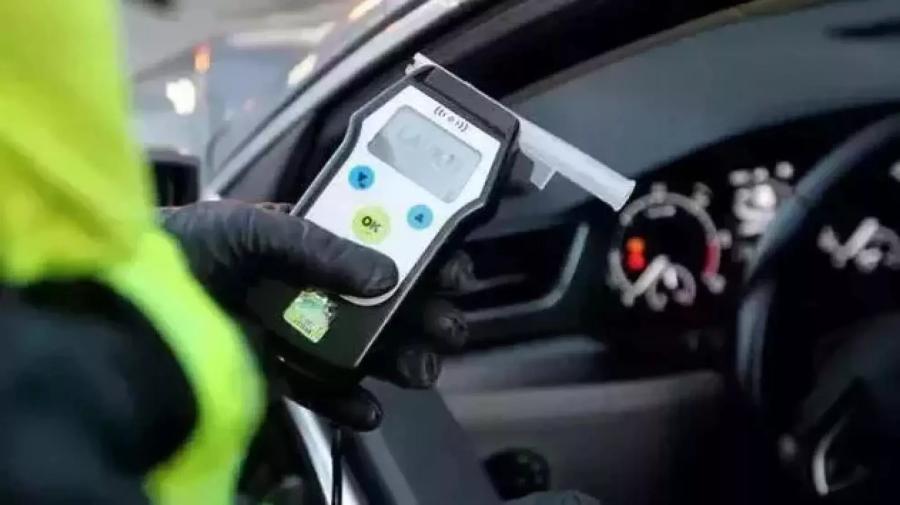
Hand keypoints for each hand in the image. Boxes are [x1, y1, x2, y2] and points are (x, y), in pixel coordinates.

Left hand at [161, 201, 466, 428]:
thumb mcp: (251, 232)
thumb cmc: (183, 251)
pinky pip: (322, 389)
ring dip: (397, 360)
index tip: (452, 270)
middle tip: (447, 327)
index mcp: (305, 240)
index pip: (377, 246)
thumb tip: (385, 274)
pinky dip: (349, 401)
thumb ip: (318, 247)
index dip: (418, 256)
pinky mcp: (274, 373)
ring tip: (422, 370)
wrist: (122, 310)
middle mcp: (305, 285)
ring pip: (360, 348)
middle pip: (379, 303)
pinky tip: (370, 408)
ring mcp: (292, 331)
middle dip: (420, 315)